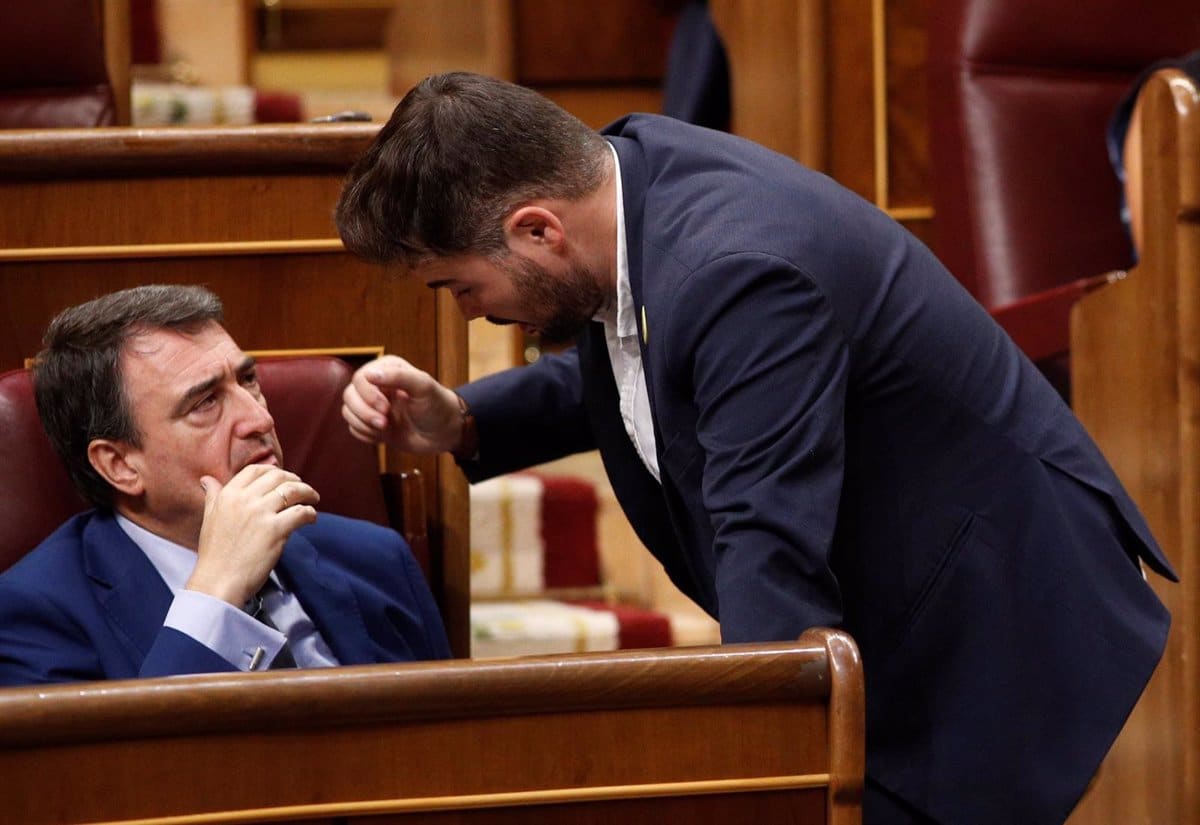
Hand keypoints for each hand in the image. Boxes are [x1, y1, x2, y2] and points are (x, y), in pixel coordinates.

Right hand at [185, 465, 319, 606]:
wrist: (218, 581)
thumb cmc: (215, 554)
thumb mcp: (209, 518)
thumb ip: (213, 496)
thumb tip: (207, 480)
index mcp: (228, 495)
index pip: (256, 470)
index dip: (274, 470)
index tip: (283, 478)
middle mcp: (245, 500)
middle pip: (278, 477)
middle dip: (295, 480)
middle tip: (303, 489)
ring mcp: (261, 513)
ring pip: (293, 491)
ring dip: (308, 493)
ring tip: (313, 500)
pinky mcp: (276, 530)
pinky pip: (301, 512)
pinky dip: (310, 513)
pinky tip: (311, 518)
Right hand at [342, 355, 464, 453]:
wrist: (445, 433)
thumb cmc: (438, 406)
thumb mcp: (424, 387)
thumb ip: (399, 377)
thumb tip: (369, 374)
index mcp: (387, 370)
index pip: (360, 378)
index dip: (368, 395)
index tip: (385, 408)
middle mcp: (376, 386)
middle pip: (349, 395)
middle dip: (364, 412)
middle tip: (385, 422)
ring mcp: (372, 406)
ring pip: (348, 412)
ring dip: (364, 424)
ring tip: (386, 429)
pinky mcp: (372, 424)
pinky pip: (353, 428)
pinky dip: (366, 435)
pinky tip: (384, 436)